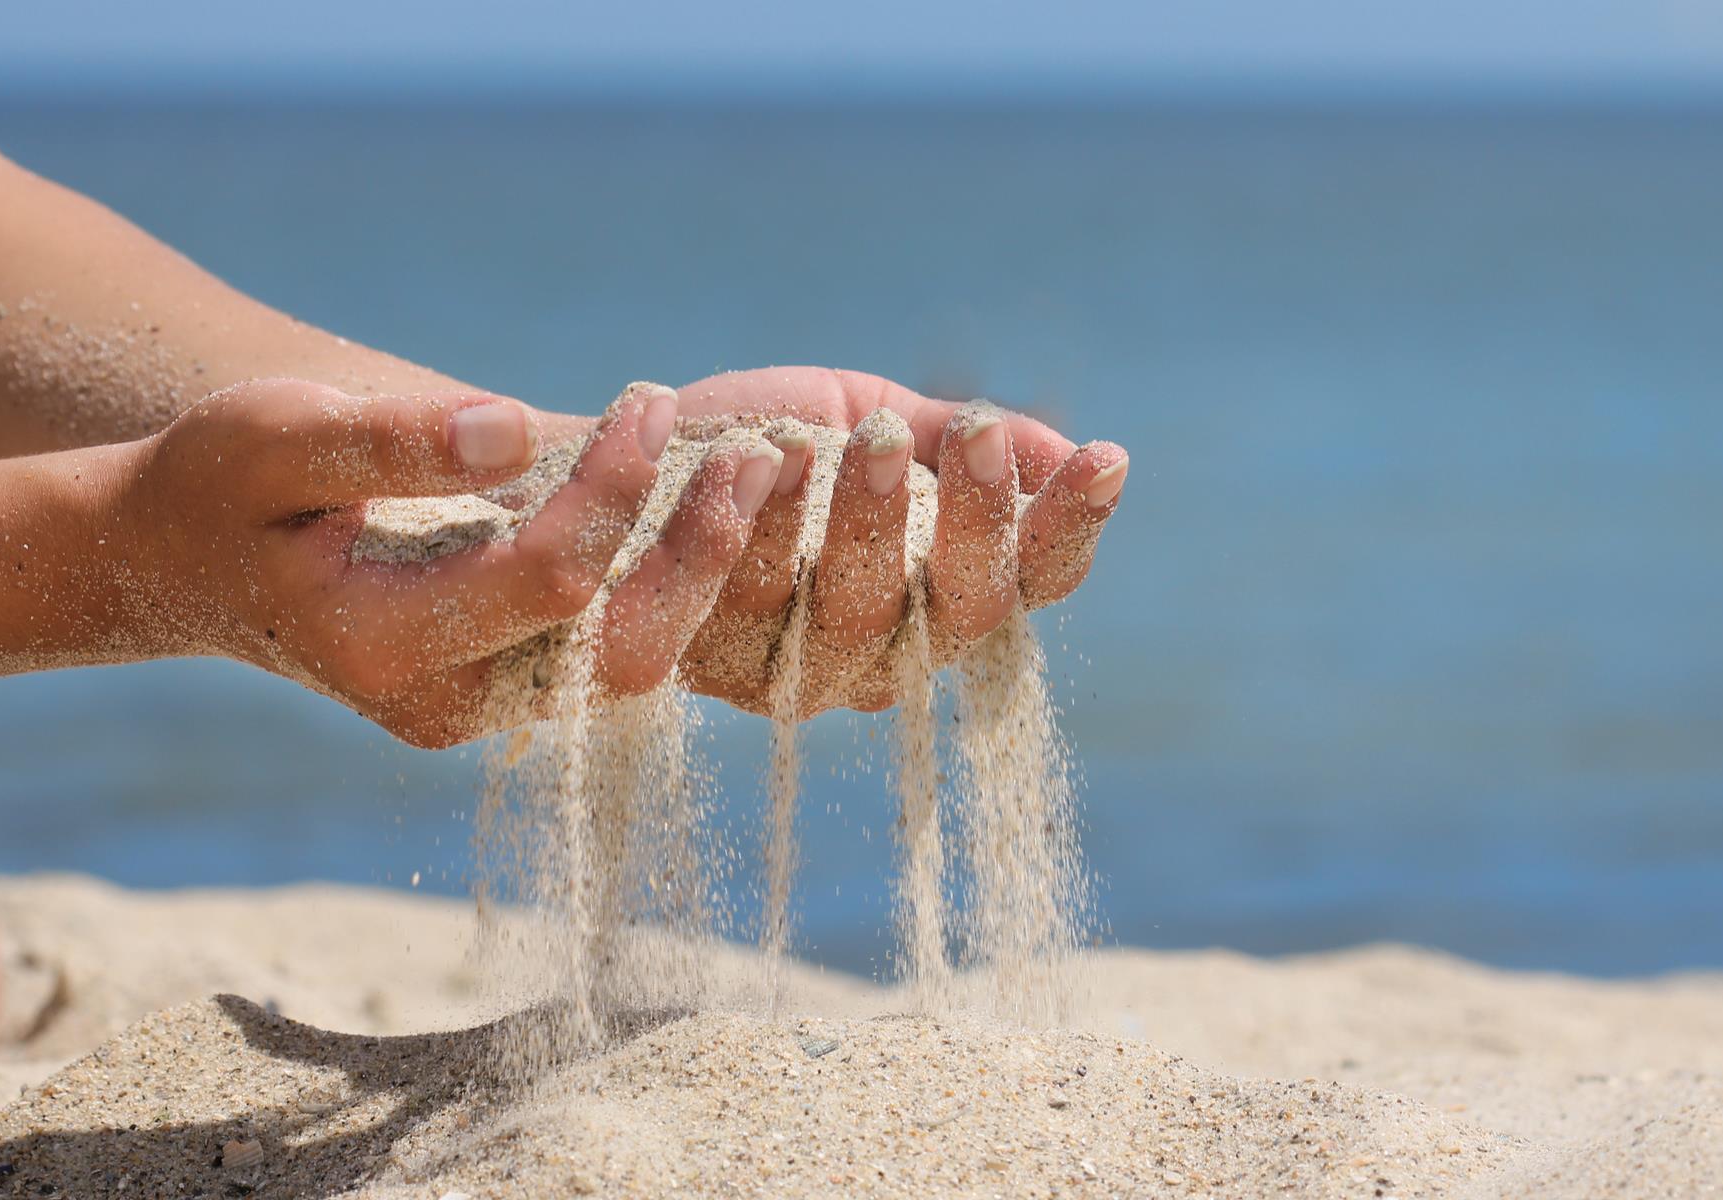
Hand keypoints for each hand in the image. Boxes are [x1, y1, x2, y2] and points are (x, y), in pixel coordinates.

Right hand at [121, 379, 781, 746]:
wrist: (191, 562)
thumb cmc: (223, 486)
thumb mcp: (276, 437)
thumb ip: (392, 442)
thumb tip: (516, 430)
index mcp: (381, 644)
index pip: (544, 579)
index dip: (614, 490)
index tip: (652, 399)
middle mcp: (446, 701)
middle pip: (617, 652)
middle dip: (701, 551)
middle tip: (764, 454)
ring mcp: (486, 705)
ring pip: (634, 664)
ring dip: (705, 572)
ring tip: (759, 470)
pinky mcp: (515, 683)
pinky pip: (619, 649)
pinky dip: (677, 584)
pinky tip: (719, 507)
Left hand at [660, 368, 1127, 715]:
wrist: (615, 453)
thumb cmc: (758, 435)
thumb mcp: (864, 411)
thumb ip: (954, 437)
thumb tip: (1069, 452)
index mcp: (937, 592)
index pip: (1032, 582)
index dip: (1070, 530)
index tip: (1106, 461)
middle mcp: (882, 650)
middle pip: (961, 616)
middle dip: (975, 524)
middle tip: (973, 436)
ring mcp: (791, 667)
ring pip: (856, 619)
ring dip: (868, 525)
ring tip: (862, 437)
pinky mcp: (697, 661)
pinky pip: (734, 604)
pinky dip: (747, 524)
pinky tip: (754, 452)